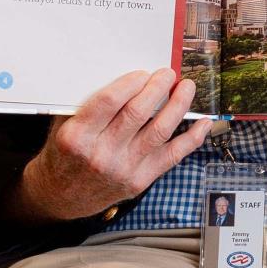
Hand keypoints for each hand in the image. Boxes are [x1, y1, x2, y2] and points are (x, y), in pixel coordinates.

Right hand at [18, 69, 211, 220]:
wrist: (62, 195)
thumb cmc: (66, 153)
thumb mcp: (64, 125)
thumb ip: (88, 103)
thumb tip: (122, 72)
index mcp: (77, 136)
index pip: (109, 102)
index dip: (131, 83)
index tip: (142, 73)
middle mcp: (101, 154)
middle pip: (138, 113)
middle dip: (157, 88)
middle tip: (167, 74)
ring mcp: (123, 169)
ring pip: (160, 131)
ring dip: (178, 106)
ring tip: (186, 87)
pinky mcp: (141, 180)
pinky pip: (173, 156)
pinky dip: (192, 138)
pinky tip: (203, 122)